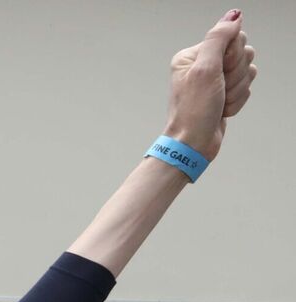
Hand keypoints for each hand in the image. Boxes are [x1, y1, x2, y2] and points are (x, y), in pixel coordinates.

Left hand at [164, 11, 255, 159]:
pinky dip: (237, 101)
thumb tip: (233, 17)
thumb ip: (218, 38)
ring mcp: (215, 81)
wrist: (193, 145)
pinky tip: (222, 110)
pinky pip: (245, 88)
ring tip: (219, 103)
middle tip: (218, 91)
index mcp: (194, 55)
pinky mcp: (224, 94)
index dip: (233, 56)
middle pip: (242, 53)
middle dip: (235, 75)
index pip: (232, 37)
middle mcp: (204, 65)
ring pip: (247, 71)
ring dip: (236, 90)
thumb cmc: (193, 112)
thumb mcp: (204, 69)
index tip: (220, 73)